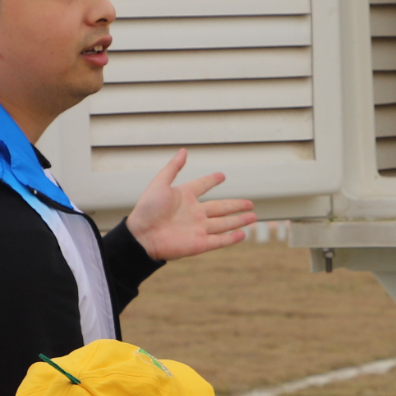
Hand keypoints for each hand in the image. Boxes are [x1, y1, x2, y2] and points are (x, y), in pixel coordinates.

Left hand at [127, 150, 256, 260]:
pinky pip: (219, 240)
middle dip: (235, 205)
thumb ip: (173, 168)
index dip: (211, 181)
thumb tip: (183, 151)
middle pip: (220, 207)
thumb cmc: (147, 210)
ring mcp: (198, 229)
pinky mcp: (200, 244)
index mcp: (184, 197)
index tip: (221, 176)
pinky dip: (231, 238)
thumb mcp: (159, 184)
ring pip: (224, 223)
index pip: (202, 186)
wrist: (141, 236)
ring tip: (253, 217)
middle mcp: (194, 213)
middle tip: (250, 203)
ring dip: (239, 220)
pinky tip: (243, 234)